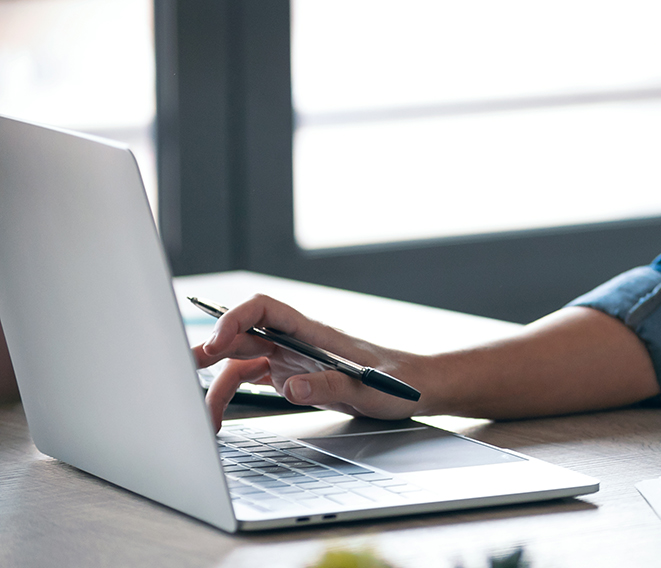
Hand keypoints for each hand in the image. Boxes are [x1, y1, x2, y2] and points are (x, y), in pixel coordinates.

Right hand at [191, 293, 429, 429]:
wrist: (415, 389)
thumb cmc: (399, 382)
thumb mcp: (368, 389)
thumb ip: (330, 387)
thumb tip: (291, 387)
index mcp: (314, 334)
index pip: (266, 309)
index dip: (236, 317)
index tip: (217, 339)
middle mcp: (296, 342)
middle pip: (243, 335)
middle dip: (210, 349)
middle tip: (179, 371)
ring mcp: (291, 359)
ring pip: (240, 363)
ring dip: (215, 384)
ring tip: (199, 416)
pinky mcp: (290, 377)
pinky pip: (250, 381)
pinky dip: (229, 396)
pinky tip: (217, 417)